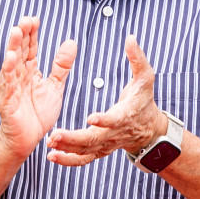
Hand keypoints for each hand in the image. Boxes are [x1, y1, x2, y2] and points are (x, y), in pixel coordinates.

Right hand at [0, 16, 76, 157]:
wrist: (28, 139)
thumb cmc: (38, 113)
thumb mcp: (55, 86)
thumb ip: (61, 66)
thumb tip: (70, 42)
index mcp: (29, 72)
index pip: (29, 49)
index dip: (32, 34)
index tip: (35, 19)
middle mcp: (18, 77)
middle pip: (19, 52)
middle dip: (21, 36)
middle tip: (25, 20)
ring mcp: (10, 88)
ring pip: (11, 65)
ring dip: (12, 48)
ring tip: (16, 32)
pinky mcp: (7, 102)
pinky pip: (7, 85)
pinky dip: (8, 72)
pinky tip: (10, 59)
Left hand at [46, 35, 167, 166]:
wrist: (149, 130)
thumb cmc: (144, 101)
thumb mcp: (145, 79)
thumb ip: (137, 59)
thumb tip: (130, 37)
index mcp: (125, 115)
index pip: (115, 119)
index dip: (105, 119)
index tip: (91, 117)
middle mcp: (114, 133)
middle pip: (94, 139)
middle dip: (74, 139)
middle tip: (55, 135)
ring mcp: (106, 145)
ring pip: (86, 152)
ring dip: (67, 151)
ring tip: (50, 146)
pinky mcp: (98, 151)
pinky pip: (82, 159)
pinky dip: (68, 160)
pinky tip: (51, 156)